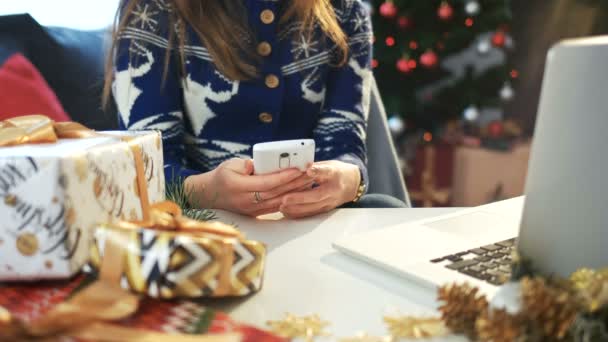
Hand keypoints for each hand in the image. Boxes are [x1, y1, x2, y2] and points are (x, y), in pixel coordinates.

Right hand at [184, 158, 313, 216]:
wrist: (209, 196)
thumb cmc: (220, 176)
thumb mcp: (229, 165)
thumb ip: (244, 164)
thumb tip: (256, 165)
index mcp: (240, 187)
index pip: (267, 182)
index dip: (284, 176)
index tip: (298, 169)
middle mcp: (247, 201)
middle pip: (276, 193)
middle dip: (295, 183)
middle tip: (310, 174)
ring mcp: (252, 209)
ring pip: (278, 201)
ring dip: (295, 192)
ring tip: (309, 182)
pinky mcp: (255, 214)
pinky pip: (275, 207)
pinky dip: (289, 200)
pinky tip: (300, 193)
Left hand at [280, 160, 360, 218]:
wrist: (352, 184)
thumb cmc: (337, 172)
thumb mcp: (328, 164)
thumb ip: (313, 166)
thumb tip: (294, 166)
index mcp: (334, 174)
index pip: (326, 171)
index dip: (318, 171)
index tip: (309, 170)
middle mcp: (334, 189)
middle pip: (317, 195)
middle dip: (300, 198)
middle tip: (285, 198)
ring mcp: (330, 201)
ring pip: (313, 207)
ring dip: (296, 208)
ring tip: (282, 206)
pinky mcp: (326, 209)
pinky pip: (312, 213)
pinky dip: (298, 214)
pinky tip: (287, 212)